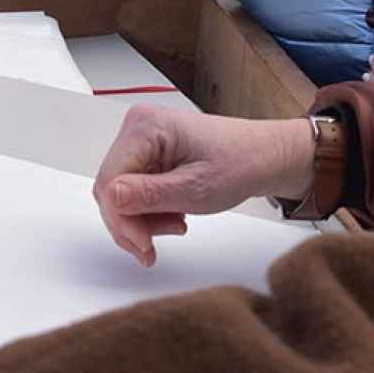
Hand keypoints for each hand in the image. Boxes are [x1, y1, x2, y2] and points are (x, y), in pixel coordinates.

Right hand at [93, 106, 312, 266]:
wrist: (263, 157)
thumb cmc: (240, 163)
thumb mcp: (195, 188)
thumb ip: (149, 195)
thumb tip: (110, 198)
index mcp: (146, 126)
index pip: (109, 181)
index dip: (121, 220)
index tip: (144, 246)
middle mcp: (138, 128)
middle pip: (111, 189)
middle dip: (133, 222)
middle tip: (156, 244)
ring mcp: (142, 140)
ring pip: (120, 194)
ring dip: (143, 220)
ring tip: (176, 224)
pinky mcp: (148, 154)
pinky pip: (132, 190)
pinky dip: (149, 211)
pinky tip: (173, 215)